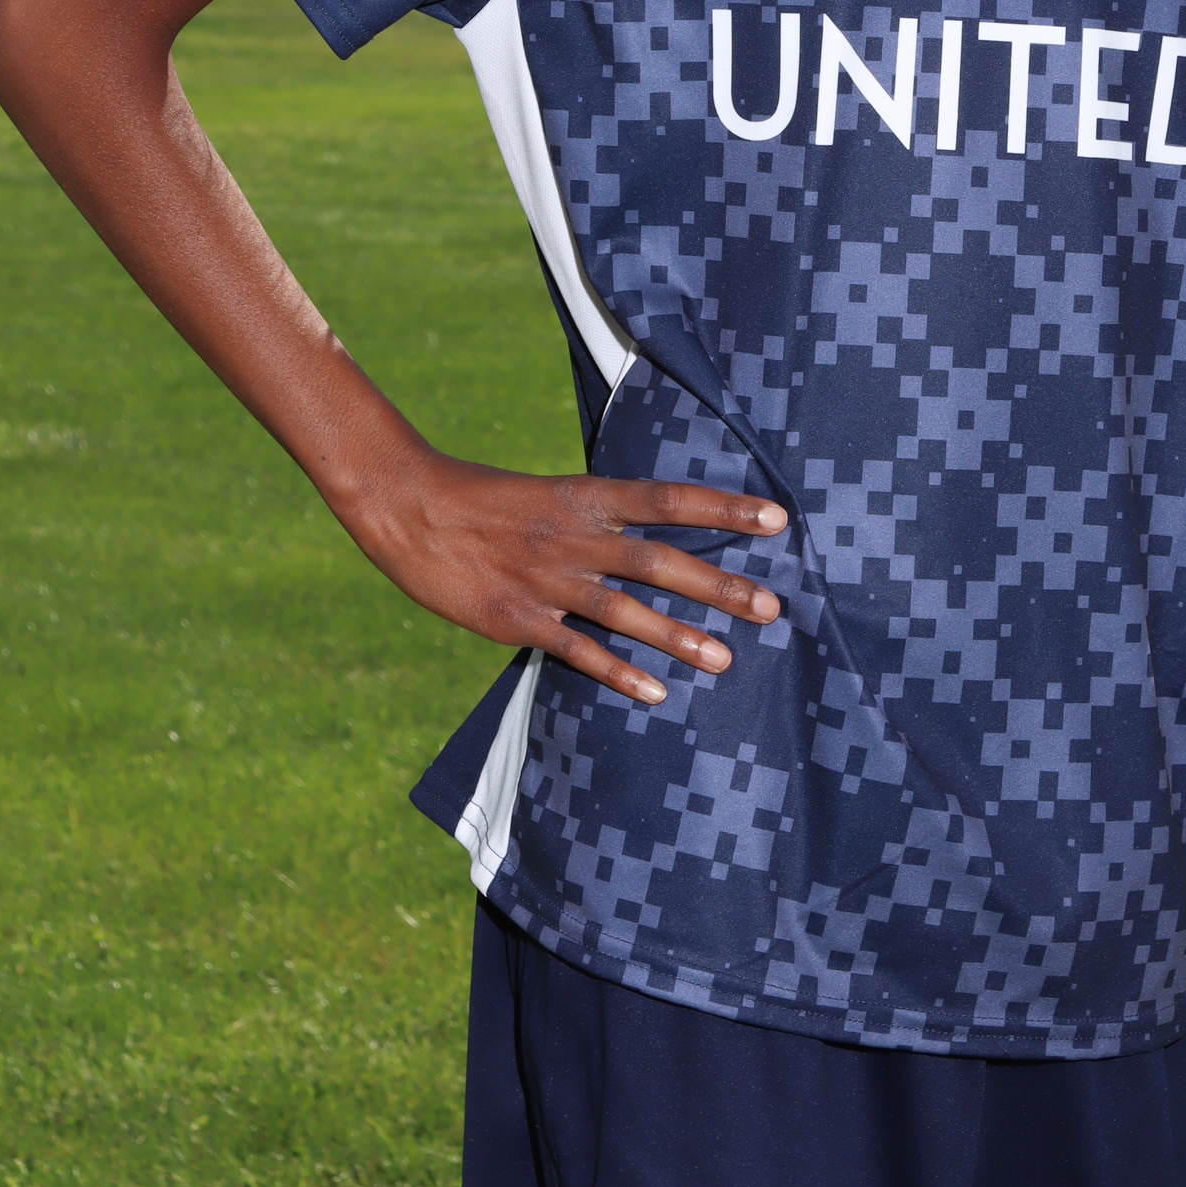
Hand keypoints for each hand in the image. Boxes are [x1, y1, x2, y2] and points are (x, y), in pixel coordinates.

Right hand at [348, 445, 786, 705]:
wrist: (408, 506)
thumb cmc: (481, 497)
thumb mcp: (548, 494)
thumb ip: (595, 515)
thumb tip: (646, 534)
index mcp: (584, 495)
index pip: (668, 499)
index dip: (724, 507)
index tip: (777, 517)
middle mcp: (573, 535)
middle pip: (659, 560)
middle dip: (717, 584)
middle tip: (771, 606)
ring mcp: (545, 580)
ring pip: (625, 610)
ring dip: (677, 635)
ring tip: (726, 657)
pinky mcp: (516, 619)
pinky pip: (576, 649)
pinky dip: (616, 671)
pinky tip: (654, 692)